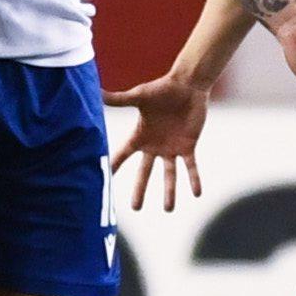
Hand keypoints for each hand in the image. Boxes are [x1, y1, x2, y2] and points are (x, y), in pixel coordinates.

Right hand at [103, 72, 210, 211]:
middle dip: (140, 190)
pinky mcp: (188, 147)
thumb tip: (98, 91)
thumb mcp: (139, 96)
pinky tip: (197, 193)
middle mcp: (154, 146)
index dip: (115, 165)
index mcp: (140, 136)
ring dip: (169, 192)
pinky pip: (191, 167)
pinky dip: (194, 179)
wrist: (187, 86)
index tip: (106, 179)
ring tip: (169, 209)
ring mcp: (171, 148)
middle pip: (145, 172)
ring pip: (169, 175)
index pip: (123, 154)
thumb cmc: (161, 89)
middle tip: (135, 208)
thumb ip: (120, 99)